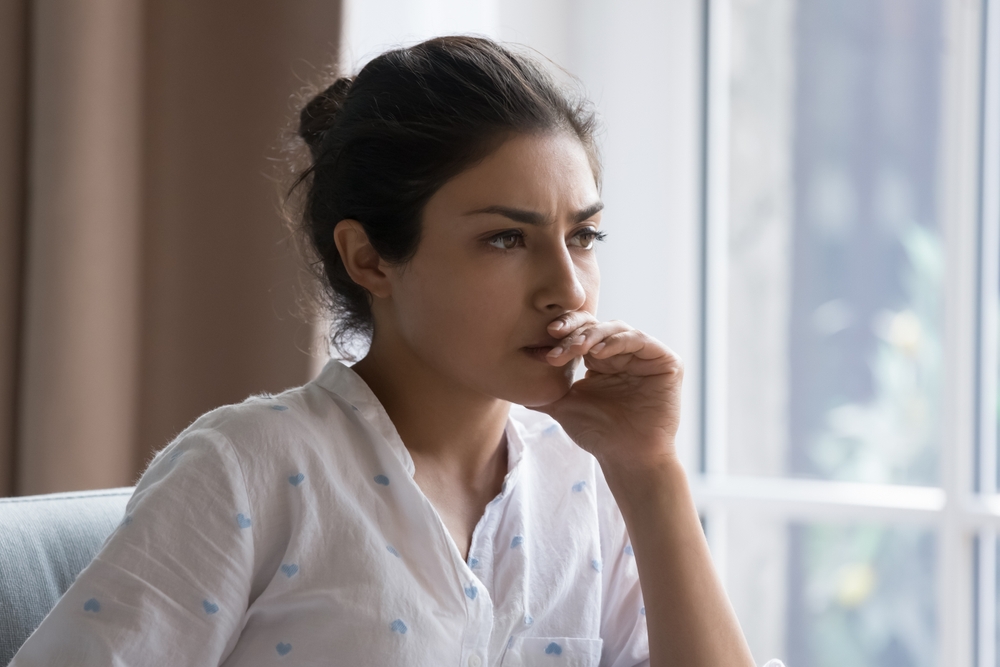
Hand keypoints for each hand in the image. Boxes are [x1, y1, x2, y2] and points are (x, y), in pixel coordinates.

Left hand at [531, 312, 682, 472]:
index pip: (583, 334)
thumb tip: (510, 381)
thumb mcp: (564, 406)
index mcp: (603, 360)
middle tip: (555, 335)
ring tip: (575, 347)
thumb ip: (543, 390)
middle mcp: (624, 353)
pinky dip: (617, 342)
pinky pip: (640, 340)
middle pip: (598, 327)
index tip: (544, 340)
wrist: (626, 458)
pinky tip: (598, 352)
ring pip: (617, 329)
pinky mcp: (665, 361)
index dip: (564, 333)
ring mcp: (646, 356)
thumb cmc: (598, 434)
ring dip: (593, 335)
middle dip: (575, 330)